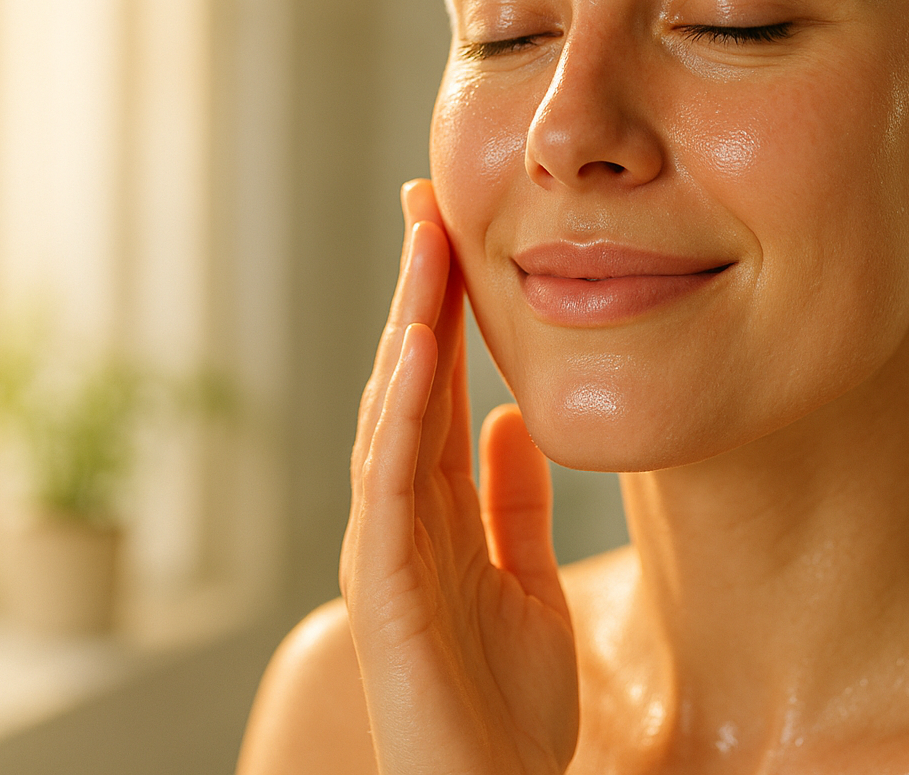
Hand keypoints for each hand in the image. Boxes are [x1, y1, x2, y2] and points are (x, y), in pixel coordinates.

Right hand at [340, 179, 577, 774]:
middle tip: (427, 202)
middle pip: (405, 386)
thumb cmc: (508, 706)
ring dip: (403, 328)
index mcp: (437, 513)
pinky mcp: (384, 592)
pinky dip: (399, 414)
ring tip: (424, 246)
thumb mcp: (523, 578)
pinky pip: (391, 486)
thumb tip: (507, 418)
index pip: (435, 390)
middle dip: (416, 295)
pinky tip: (416, 350)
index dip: (444, 312)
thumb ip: (510, 501)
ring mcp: (387, 553)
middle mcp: (403, 520)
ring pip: (388, 417)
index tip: (456, 232)